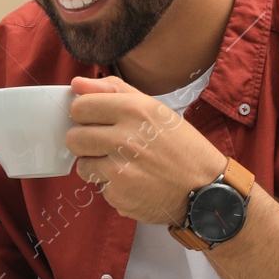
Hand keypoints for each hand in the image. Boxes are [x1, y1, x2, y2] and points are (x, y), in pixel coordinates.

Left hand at [66, 75, 226, 226]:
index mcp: (134, 110)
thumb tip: (77, 84)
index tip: (97, 122)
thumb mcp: (155, 109)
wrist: (205, 188)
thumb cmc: (181, 147)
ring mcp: (120, 169)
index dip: (85, 116)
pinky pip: (98, 187)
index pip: (80, 107)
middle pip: (74, 138)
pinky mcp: (119, 195)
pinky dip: (111, 186)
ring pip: (82, 165)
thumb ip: (113, 91)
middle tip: (108, 146)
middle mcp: (125, 138)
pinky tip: (133, 182)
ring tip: (123, 165)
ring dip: (97, 166)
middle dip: (86, 142)